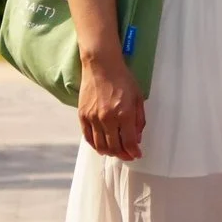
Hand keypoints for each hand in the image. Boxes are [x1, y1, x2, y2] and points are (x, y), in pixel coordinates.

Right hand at [77, 46, 145, 160]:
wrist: (101, 66)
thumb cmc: (123, 79)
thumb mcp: (138, 97)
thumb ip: (139, 120)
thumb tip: (137, 138)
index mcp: (124, 113)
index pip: (128, 141)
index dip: (133, 151)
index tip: (137, 154)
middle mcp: (107, 119)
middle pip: (114, 147)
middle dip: (123, 155)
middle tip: (128, 155)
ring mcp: (93, 118)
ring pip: (100, 146)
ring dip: (109, 152)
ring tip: (116, 151)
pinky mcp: (82, 116)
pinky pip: (88, 137)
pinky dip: (95, 145)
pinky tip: (102, 145)